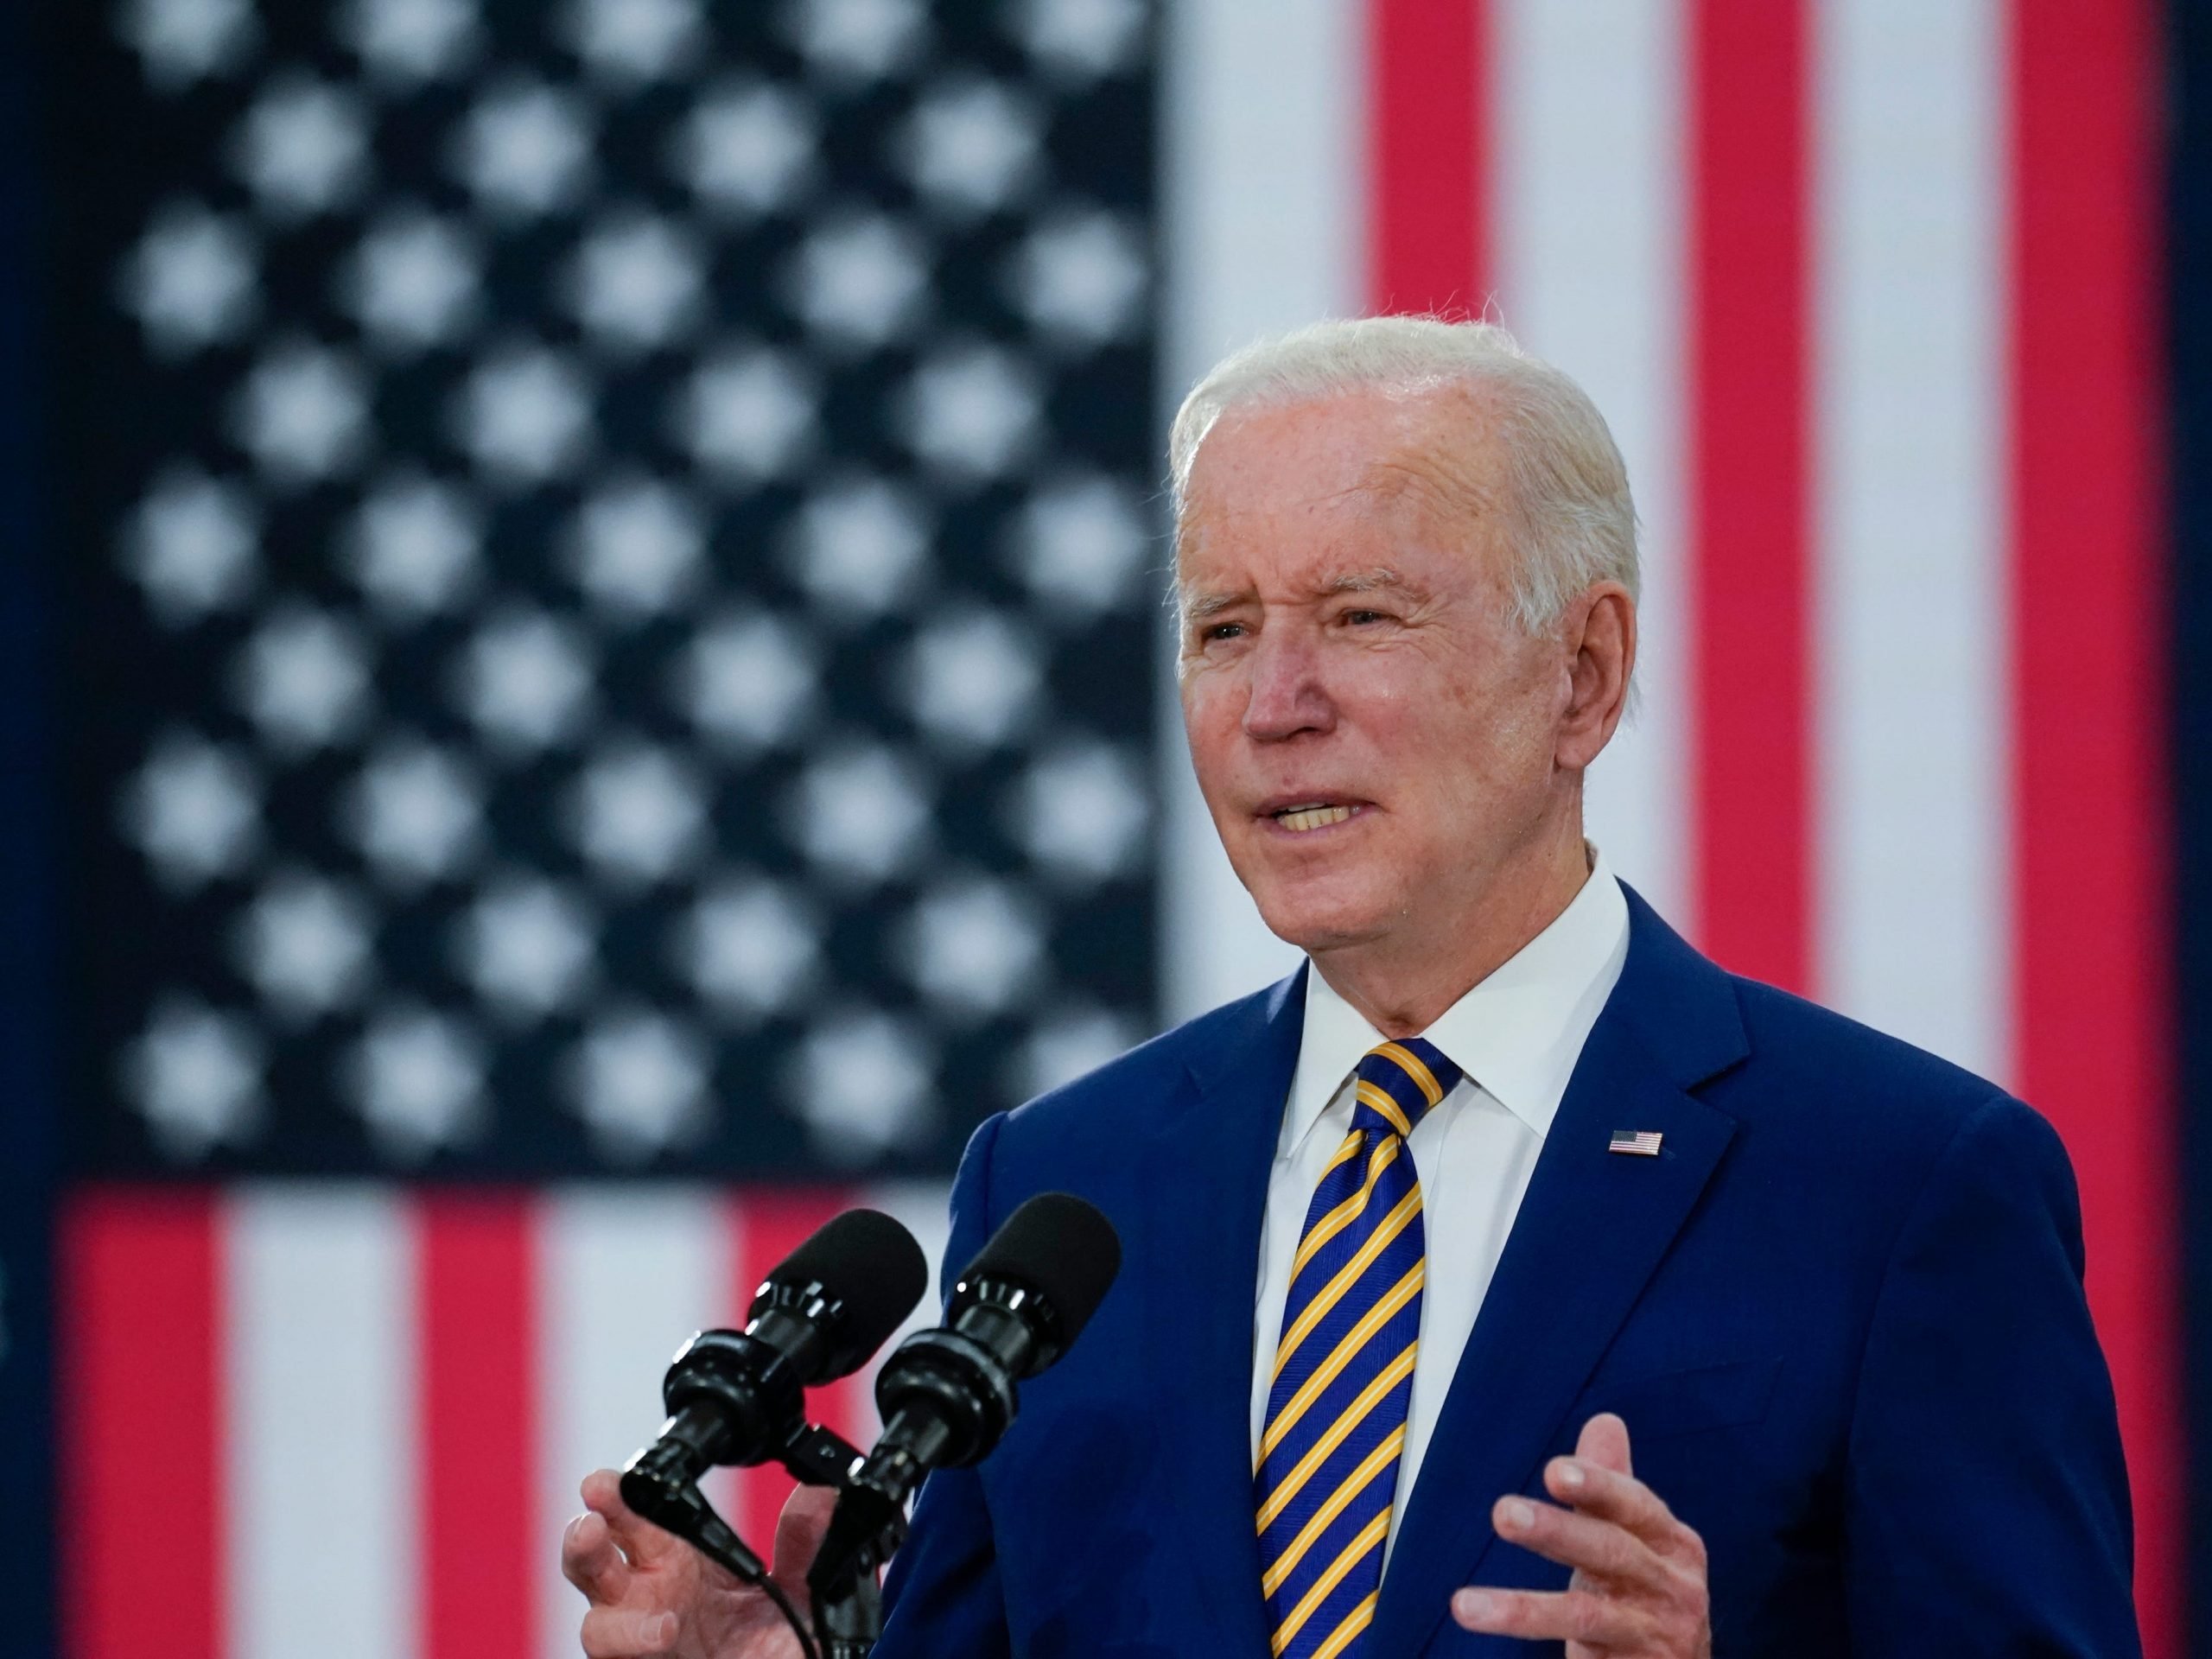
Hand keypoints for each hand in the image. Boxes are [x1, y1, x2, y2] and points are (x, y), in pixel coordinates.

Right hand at [562, 1469, 832, 1658]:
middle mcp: (649, 1599)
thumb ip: (802, 1542)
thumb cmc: (774, 1644)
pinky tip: (663, 1636)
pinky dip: (632, 1647)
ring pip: (598, 1625)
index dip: (617, 1497)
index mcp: (676, 1562)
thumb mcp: (797, 1589)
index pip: (636, 1519)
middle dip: (584, 1540)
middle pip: (595, 1563)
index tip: (607, 1482)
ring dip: (612, 1622)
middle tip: (591, 1522)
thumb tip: (820, 1493)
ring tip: (650, 1615)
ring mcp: (641, 1643)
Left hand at [1450, 1414, 1709, 1656]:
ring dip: (1525, 1610)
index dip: (1598, 1486)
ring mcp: (1655, 1635)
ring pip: (1586, 1618)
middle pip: (1611, 1554)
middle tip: (1503, 1512)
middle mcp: (1671, 1586)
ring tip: (1465, 1606)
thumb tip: (1604, 1422)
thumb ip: (1612, 1485)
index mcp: (1671, 1542)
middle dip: (1557, 1532)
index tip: (1556, 1470)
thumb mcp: (1635, 1539)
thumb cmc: (1649, 1596)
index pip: (1634, 1505)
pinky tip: (1496, 1634)